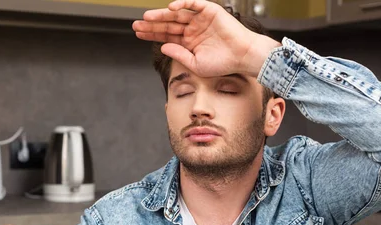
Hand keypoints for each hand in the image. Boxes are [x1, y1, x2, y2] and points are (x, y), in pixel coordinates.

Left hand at [132, 0, 280, 77]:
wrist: (243, 56)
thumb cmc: (223, 63)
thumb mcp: (195, 63)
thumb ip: (179, 54)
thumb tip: (162, 46)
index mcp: (189, 42)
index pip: (167, 36)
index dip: (152, 34)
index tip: (138, 34)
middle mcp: (193, 29)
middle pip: (169, 24)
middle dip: (152, 25)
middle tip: (136, 25)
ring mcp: (201, 19)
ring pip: (178, 14)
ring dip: (162, 15)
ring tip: (147, 18)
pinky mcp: (210, 11)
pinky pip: (194, 4)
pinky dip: (183, 3)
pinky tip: (170, 8)